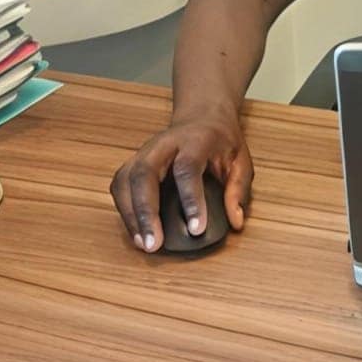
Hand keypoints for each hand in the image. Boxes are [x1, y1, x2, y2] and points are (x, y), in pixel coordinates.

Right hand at [109, 111, 253, 252]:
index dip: (191, 200)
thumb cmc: (221, 141)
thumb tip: (235, 222)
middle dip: (146, 211)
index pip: (187, 168)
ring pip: (125, 180)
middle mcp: (163, 144)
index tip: (196, 229)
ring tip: (144, 244)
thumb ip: (238, 189)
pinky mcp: (133, 162)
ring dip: (131, 215)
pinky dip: (124, 211)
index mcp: (195, 140)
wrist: (202, 116)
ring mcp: (144, 151)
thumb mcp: (241, 160)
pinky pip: (120, 186)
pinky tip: (136, 232)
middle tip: (154, 244)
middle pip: (144, 174)